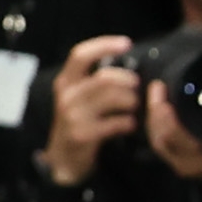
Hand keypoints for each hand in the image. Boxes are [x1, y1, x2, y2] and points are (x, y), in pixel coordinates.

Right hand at [37, 33, 142, 189]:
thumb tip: (130, 67)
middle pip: (105, 77)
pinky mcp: (83, 134)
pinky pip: (116, 123)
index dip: (104, 45)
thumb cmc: (78, 122)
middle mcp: (67, 95)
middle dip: (129, 81)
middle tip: (137, 88)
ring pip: (114, 98)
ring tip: (134, 108)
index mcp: (66, 81)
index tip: (127, 43)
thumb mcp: (79, 97)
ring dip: (132, 102)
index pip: (81, 54)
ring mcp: (73, 115)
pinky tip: (129, 125)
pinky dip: (129, 122)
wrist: (63, 159)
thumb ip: (96, 81)